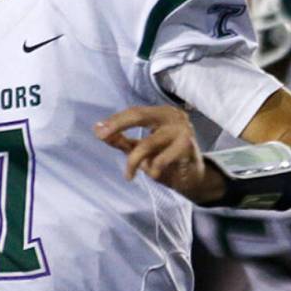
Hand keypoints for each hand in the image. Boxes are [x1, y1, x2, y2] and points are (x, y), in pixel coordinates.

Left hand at [94, 105, 220, 202]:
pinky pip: (160, 161)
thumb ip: (121, 139)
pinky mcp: (188, 147)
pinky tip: (154, 174)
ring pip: (147, 143)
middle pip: (139, 115)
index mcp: (161, 113)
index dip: (115, 121)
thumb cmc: (166, 159)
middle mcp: (173, 116)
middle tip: (102, 136)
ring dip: (133, 162)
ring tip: (129, 174)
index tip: (99, 130)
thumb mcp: (140, 148)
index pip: (134, 112)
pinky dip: (152, 170)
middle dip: (118, 125)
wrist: (193, 178)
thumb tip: (98, 130)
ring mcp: (182, 130)